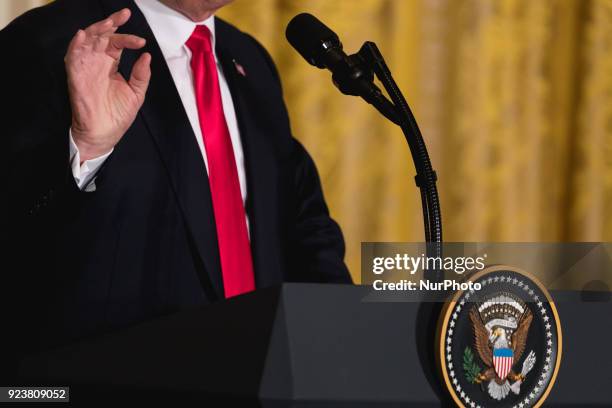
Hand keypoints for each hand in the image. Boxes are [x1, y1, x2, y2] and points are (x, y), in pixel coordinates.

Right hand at [65, 8, 150, 161]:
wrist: (104, 134)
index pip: (117, 43)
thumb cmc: (118, 115)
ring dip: (97, 29)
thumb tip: (146, 56)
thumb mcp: (136, 93)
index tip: (142, 42)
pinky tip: (84, 35)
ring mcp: (86, 67)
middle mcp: (97, 62)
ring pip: (88, 40)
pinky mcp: (76, 75)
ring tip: (110, 22)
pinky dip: (77, 44)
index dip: (128, 38)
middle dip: (112, 23)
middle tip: (124, 14)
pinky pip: (72, 55)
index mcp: (111, 65)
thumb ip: (141, 75)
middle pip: (102, 35)